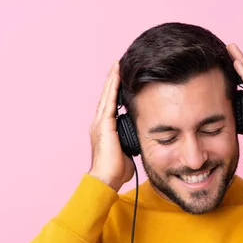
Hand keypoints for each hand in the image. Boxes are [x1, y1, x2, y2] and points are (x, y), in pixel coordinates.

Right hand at [88, 61, 133, 190]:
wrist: (106, 179)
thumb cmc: (116, 170)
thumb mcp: (128, 151)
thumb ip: (132, 141)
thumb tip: (142, 139)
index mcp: (105, 129)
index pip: (111, 104)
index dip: (116, 90)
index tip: (122, 77)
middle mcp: (99, 122)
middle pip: (107, 95)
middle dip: (113, 79)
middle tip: (118, 63)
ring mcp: (100, 122)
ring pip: (107, 94)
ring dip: (113, 78)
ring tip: (118, 63)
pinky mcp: (104, 124)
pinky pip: (109, 100)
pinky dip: (113, 86)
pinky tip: (118, 75)